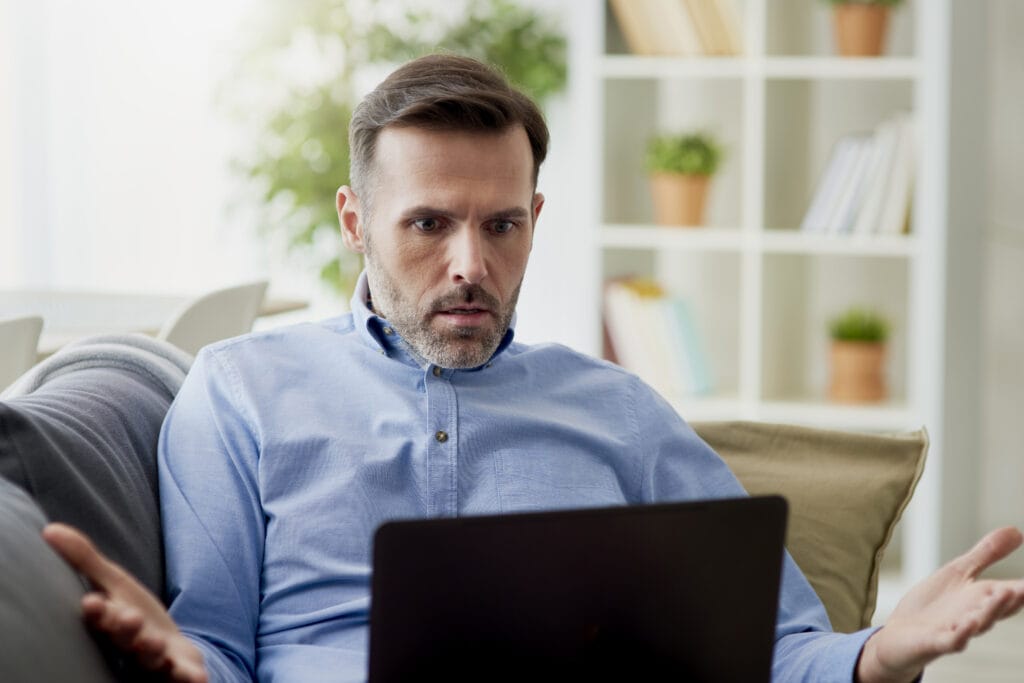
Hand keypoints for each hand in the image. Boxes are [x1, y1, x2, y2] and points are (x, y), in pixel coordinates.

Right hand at [42, 523, 207, 682]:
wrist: (168, 652)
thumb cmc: (134, 616)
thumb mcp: (114, 584)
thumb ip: (86, 561)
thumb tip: (50, 530)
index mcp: (112, 622)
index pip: (101, 617)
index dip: (98, 611)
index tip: (91, 602)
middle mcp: (130, 644)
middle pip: (124, 639)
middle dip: (124, 629)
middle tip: (128, 618)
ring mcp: (155, 660)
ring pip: (150, 659)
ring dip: (151, 652)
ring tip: (154, 642)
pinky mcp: (179, 672)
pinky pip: (183, 677)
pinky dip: (189, 679)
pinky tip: (198, 678)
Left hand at [857, 526, 1023, 682]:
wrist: (900, 636)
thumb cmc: (934, 605)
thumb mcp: (959, 572)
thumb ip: (987, 554)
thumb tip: (1017, 531)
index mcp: (983, 599)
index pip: (1012, 592)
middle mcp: (975, 616)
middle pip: (999, 608)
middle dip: (1015, 597)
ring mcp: (956, 631)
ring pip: (979, 623)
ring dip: (992, 610)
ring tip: (1006, 593)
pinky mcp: (935, 642)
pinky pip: (951, 640)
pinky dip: (960, 634)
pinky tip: (968, 625)